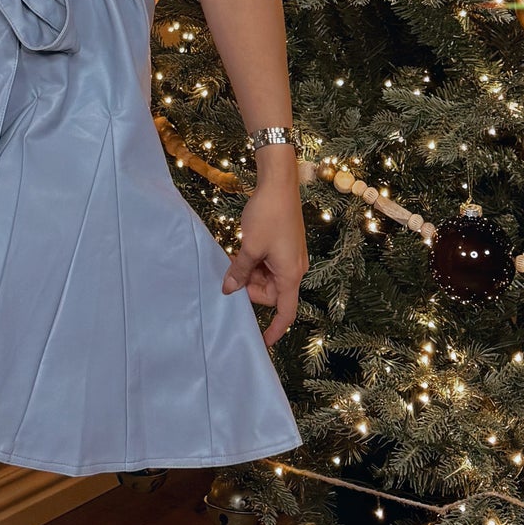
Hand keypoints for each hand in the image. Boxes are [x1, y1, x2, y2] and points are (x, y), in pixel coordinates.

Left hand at [223, 154, 307, 347]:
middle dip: (252, 289)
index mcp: (290, 274)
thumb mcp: (249, 247)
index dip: (275, 329)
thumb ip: (239, 272)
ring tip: (236, 257)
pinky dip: (256, 262)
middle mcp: (294, 268)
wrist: (279, 183)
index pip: (285, 312)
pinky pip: (269, 264)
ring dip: (251, 274)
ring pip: (268, 278)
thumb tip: (228, 290)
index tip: (262, 341)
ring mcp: (291, 256)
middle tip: (233, 275)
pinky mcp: (285, 246)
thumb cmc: (268, 216)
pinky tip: (243, 251)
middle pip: (272, 294)